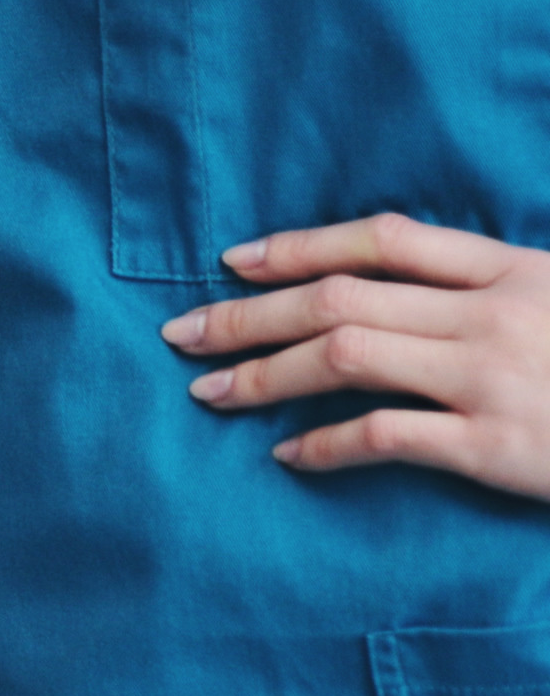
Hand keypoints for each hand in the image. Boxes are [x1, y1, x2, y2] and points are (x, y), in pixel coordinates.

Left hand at [165, 213, 549, 494]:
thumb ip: (493, 287)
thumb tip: (400, 292)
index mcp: (515, 269)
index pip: (384, 241)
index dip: (299, 248)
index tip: (234, 261)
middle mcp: (492, 314)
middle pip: (341, 299)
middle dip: (249, 315)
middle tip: (181, 334)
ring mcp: (491, 378)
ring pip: (346, 357)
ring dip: (265, 374)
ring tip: (210, 391)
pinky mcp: (495, 446)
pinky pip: (384, 435)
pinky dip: (325, 443)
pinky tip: (286, 453)